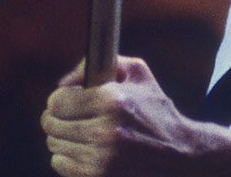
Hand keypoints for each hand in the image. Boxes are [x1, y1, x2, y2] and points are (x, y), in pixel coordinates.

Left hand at [41, 56, 230, 176]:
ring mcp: (100, 157)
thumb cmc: (156, 109)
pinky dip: (66, 156)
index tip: (68, 99)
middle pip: (51, 123)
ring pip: (54, 143)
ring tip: (80, 131)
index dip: (60, 98)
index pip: (58, 101)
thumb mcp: (139, 74)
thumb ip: (103, 64)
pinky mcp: (98, 176)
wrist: (179, 151)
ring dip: (63, 136)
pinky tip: (84, 149)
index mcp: (113, 100)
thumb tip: (64, 83)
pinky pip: (60, 164)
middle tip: (70, 115)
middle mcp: (105, 130)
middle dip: (57, 117)